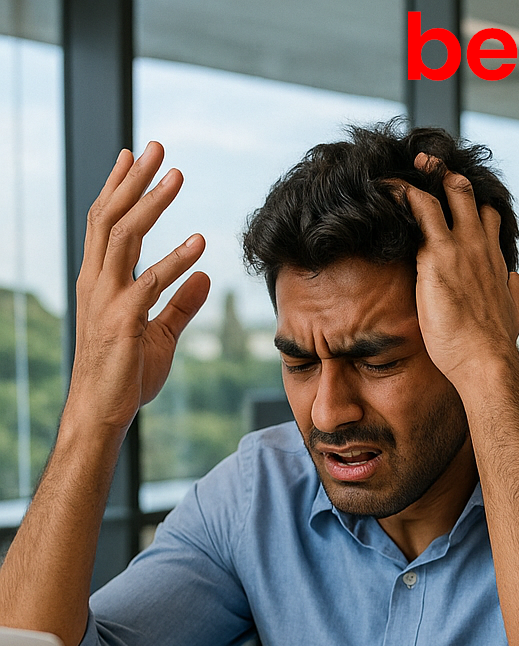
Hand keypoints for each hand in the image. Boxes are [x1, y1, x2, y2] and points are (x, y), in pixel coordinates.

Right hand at [69, 142, 209, 431]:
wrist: (104, 411)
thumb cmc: (126, 374)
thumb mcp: (160, 333)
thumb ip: (181, 303)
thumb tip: (206, 277)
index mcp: (101, 280)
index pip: (106, 223)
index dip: (120, 187)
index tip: (135, 156)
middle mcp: (97, 281)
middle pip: (111, 217)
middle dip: (134, 180)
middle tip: (156, 146)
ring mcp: (106, 299)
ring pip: (124, 237)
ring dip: (152, 204)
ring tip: (177, 175)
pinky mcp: (122, 321)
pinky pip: (149, 283)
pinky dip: (175, 260)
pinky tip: (200, 242)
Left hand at [392, 153, 518, 388]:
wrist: (487, 360)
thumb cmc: (496, 345)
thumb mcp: (515, 314)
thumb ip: (515, 293)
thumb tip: (515, 281)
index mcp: (495, 261)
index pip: (486, 217)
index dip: (470, 204)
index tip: (453, 200)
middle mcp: (481, 246)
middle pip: (469, 195)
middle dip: (448, 177)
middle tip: (428, 168)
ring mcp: (461, 246)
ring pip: (449, 191)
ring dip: (427, 176)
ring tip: (407, 169)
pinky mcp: (438, 254)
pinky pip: (418, 206)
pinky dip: (401, 191)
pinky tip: (385, 186)